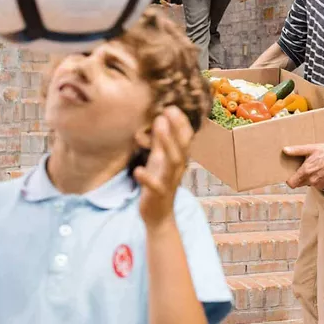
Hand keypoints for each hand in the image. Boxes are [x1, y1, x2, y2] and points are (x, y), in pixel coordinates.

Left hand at [133, 107, 194, 227]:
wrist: (158, 217)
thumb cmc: (158, 184)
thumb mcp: (159, 160)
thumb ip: (160, 142)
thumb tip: (160, 119)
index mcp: (177, 161)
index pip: (185, 139)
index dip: (181, 123)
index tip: (173, 106)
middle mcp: (176, 170)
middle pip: (182, 147)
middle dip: (177, 128)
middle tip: (169, 110)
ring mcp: (169, 182)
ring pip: (172, 162)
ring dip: (167, 143)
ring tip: (159, 126)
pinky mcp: (158, 195)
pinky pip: (155, 186)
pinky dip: (147, 177)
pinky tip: (138, 169)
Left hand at [284, 143, 323, 188]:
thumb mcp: (310, 148)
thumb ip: (296, 150)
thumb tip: (285, 150)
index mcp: (306, 171)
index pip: (291, 184)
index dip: (289, 180)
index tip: (291, 175)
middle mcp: (312, 180)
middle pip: (299, 184)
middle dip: (298, 178)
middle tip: (302, 169)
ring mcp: (319, 183)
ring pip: (308, 184)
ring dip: (308, 179)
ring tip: (312, 169)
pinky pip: (316, 185)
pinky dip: (316, 180)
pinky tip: (319, 172)